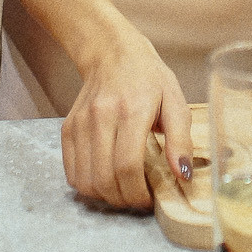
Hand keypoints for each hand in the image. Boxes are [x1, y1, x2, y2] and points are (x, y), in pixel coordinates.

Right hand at [61, 33, 190, 211]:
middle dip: (123, 200)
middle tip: (138, 199)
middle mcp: (101, 117)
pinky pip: (71, 172)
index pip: (127, 166)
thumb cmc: (148, 77)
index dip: (138, 193)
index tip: (150, 199)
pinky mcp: (68, 129)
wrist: (111, 52)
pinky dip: (87, 186)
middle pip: (104, 178)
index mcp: (131, 110)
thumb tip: (183, 174)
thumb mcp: (175, 100)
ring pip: (85, 180)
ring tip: (123, 191)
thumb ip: (181, 139)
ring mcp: (80, 124)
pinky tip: (105, 181)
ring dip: (105, 197)